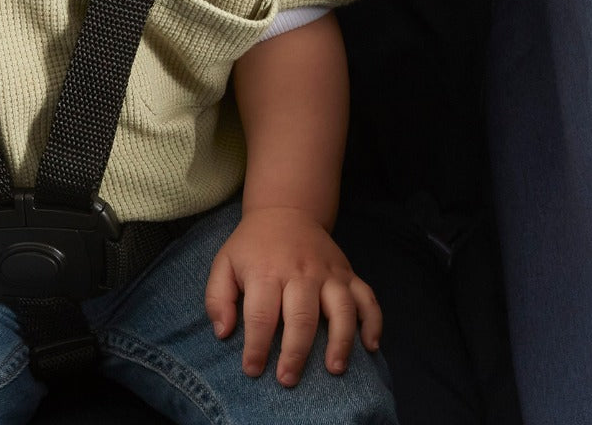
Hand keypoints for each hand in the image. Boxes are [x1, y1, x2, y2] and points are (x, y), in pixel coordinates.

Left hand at [204, 206, 380, 386]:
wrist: (285, 211)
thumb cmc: (252, 247)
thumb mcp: (224, 263)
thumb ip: (217, 297)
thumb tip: (224, 333)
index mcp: (266, 271)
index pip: (261, 315)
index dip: (256, 347)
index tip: (253, 370)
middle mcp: (301, 272)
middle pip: (302, 316)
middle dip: (295, 353)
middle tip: (288, 379)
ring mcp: (329, 273)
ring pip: (342, 309)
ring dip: (341, 341)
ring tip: (334, 369)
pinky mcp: (349, 273)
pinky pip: (368, 298)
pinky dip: (373, 323)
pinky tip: (370, 346)